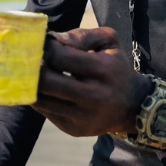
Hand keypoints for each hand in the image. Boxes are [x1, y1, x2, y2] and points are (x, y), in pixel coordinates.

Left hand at [31, 27, 152, 137]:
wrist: (132, 105)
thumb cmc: (114, 67)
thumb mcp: (108, 43)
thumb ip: (81, 35)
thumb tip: (52, 38)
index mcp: (104, 69)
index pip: (60, 56)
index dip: (46, 47)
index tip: (44, 44)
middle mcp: (94, 96)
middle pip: (46, 81)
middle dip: (34, 68)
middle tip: (32, 60)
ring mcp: (83, 117)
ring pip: (40, 99)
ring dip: (32, 84)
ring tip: (36, 73)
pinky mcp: (74, 129)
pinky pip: (44, 111)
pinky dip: (39, 98)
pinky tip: (45, 89)